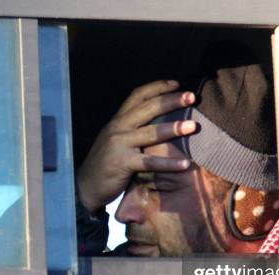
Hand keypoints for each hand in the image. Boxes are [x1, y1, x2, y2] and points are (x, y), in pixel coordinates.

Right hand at [76, 80, 196, 211]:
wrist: (85, 187)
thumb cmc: (106, 164)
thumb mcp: (116, 140)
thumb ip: (133, 129)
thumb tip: (159, 121)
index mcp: (118, 120)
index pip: (138, 95)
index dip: (158, 87)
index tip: (177, 84)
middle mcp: (118, 128)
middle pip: (148, 108)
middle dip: (171, 101)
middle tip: (192, 96)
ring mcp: (119, 144)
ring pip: (151, 133)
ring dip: (174, 128)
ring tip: (193, 126)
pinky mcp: (122, 163)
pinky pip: (150, 162)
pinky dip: (168, 163)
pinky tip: (185, 164)